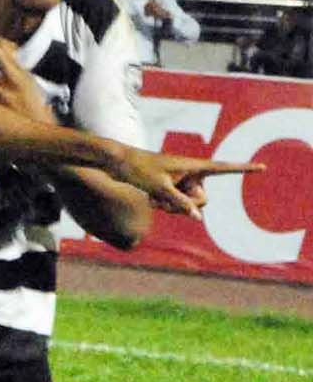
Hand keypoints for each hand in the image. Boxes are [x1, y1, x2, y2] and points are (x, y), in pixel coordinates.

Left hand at [108, 147, 258, 216]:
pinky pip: (179, 204)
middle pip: (203, 199)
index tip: (263, 167)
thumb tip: (198, 217)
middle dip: (188, 205)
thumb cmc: (139, 171)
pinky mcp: (173, 187)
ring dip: (175, 207)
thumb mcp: (159, 189)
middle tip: (166, 201)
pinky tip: (152, 200)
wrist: (118, 163)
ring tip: (156, 199)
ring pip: (190, 205)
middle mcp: (191, 173)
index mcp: (193, 166)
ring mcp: (182, 181)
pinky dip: (167, 205)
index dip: (244, 169)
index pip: (224, 168)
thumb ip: (179, 203)